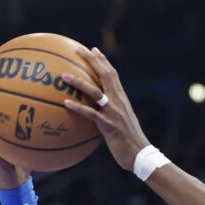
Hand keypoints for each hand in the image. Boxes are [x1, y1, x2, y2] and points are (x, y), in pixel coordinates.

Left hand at [59, 47, 150, 171]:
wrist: (140, 154)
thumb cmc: (130, 141)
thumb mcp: (123, 122)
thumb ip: (112, 113)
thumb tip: (98, 111)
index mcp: (122, 99)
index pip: (113, 74)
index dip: (103, 61)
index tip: (93, 49)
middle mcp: (119, 102)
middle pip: (105, 75)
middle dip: (92, 60)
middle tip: (79, 49)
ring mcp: (114, 112)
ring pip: (95, 91)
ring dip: (79, 82)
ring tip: (64, 75)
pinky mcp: (108, 125)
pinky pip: (91, 113)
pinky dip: (78, 107)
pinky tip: (65, 103)